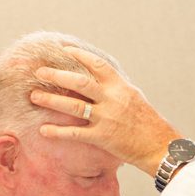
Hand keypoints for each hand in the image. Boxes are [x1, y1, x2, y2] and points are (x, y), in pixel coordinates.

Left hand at [30, 46, 180, 176]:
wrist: (160, 145)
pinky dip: (58, 132)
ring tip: (34, 96)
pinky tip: (44, 130)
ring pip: (74, 105)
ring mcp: (106, 118)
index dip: (79, 55)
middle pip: (79, 82)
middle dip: (56, 76)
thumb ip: (116, 88)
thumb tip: (100, 79)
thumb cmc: (149, 123)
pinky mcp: (103, 137)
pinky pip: (75, 133)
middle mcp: (112, 99)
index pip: (97, 65)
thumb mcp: (135, 98)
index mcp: (120, 87)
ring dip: (51, 100)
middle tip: (39, 72)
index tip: (64, 50)